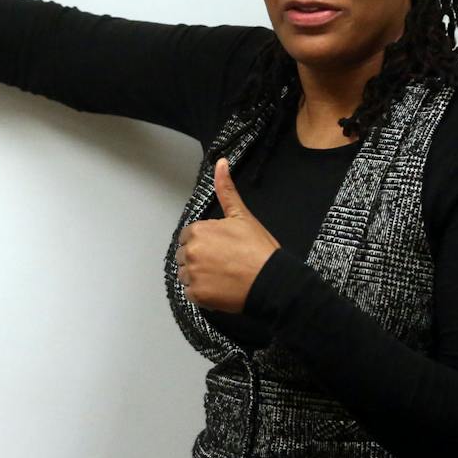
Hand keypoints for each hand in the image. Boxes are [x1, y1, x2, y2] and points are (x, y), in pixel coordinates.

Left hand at [174, 158, 281, 313]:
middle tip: (223, 263)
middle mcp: (190, 252)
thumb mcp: (242, 216)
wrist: (272, 282)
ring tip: (222, 276)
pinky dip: (202, 293)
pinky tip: (220, 288)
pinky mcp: (196, 295)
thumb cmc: (259, 249)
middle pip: (185, 255)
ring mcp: (192, 275)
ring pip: (186, 274)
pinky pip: (191, 292)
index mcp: (197, 231)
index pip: (189, 237)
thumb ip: (226, 190)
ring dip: (199, 276)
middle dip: (199, 258)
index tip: (221, 248)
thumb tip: (220, 162)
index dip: (205, 243)